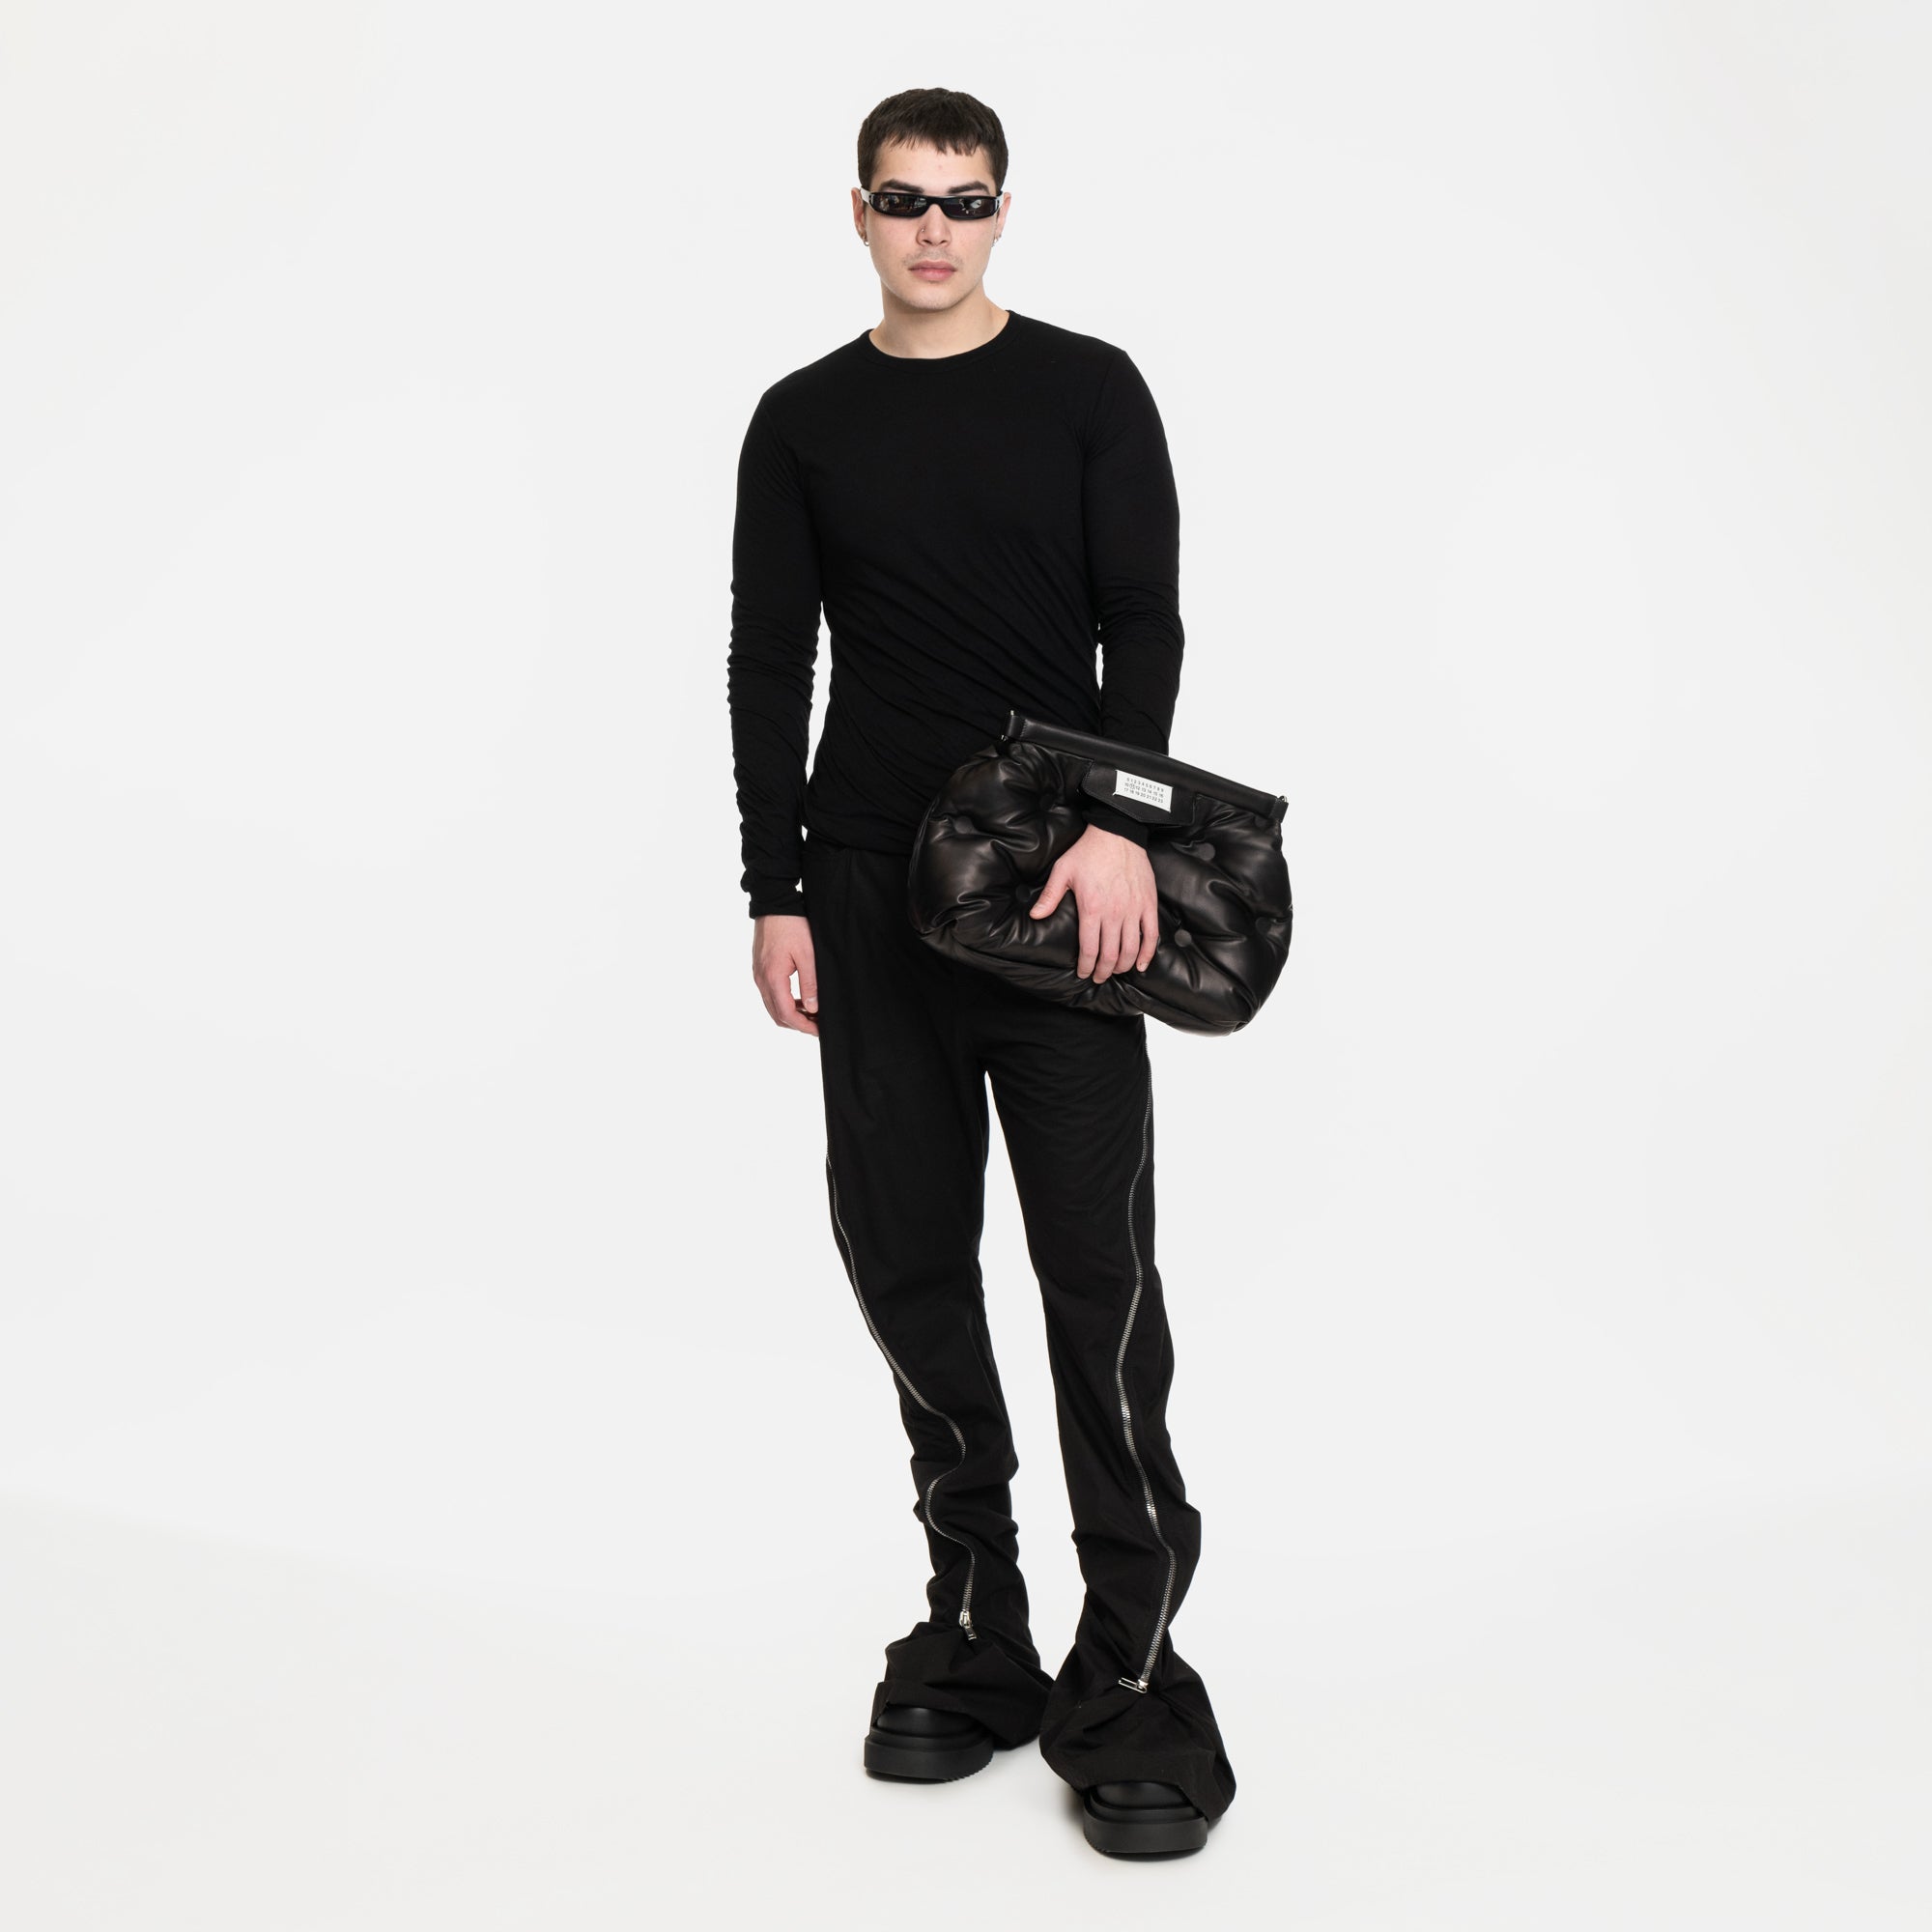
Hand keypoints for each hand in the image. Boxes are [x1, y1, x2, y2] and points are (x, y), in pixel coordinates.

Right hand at [752, 913, 818, 1034]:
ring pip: (773, 1006)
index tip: (819, 1030)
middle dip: (798, 1024)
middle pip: (777, 1015)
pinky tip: (800, 999)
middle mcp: (761, 979)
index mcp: (772, 977)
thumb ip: (810, 983)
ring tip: (812, 1013)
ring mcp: (758, 975)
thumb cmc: (792, 925)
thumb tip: (812, 1008)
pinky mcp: (760, 969)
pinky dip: (784, 1002)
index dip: (803, 1026)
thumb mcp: (807, 954)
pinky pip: (770, 994)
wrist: (773, 904)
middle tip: (818, 1025)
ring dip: (791, 1014)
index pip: (786, 1014)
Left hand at [1027, 825, 1159, 982]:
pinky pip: (1151, 935)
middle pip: (1111, 955)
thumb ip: (1049, 896)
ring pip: (1131, 950)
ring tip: (1115, 971)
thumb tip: (1035, 916)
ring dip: (1123, 966)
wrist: (1118, 834)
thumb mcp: (1063, 871)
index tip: (1082, 973)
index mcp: (1092, 909)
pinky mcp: (1148, 905)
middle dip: (1103, 971)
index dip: (1085, 966)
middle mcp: (1114, 914)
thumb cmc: (1088, 852)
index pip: (1089, 949)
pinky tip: (1141, 964)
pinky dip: (1148, 953)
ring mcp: (1134, 910)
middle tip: (1098, 977)